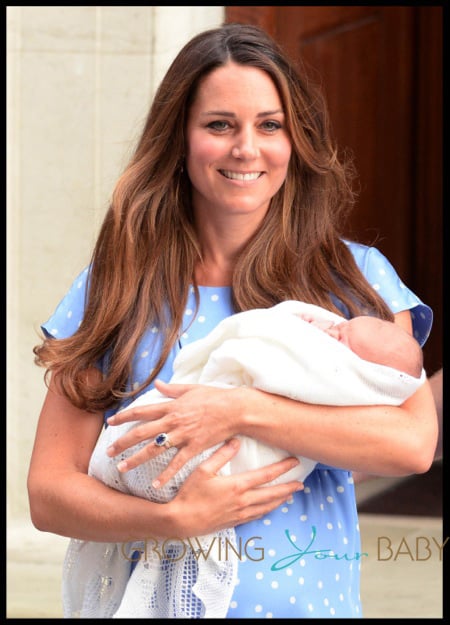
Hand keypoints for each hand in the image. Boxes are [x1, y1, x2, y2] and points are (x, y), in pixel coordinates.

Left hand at [106, 380, 240, 486]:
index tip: (111, 422)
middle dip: (123, 443)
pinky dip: (165, 475)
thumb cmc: (215, 397)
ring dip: (136, 459)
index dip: (124, 416)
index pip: (141, 411)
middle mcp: (173, 421)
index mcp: (171, 406)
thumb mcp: (192, 389)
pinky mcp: (194, 447)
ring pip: (154, 449)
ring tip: (122, 469)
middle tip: (108, 452)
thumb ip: (172, 389)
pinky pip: (176, 464)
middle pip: (141, 432)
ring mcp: (183, 435)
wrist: (235, 409)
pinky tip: (154, 485)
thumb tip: (157, 384)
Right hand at [169, 438, 303, 536]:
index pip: (266, 475)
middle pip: (272, 494)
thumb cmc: (190, 493)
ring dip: (280, 500)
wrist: (181, 521)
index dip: (283, 468)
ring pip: (267, 507)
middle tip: (301, 483)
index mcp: (237, 486)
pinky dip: (267, 510)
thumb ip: (221, 455)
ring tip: (290, 495)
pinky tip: (269, 508)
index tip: (295, 462)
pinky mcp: (234, 522)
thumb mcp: (203, 470)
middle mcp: (243, 501)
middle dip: (288, 487)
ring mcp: (239, 513)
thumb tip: (236, 441)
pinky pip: (256, 516)